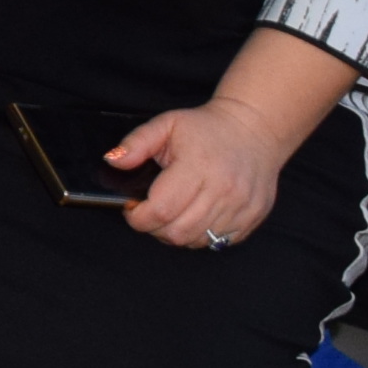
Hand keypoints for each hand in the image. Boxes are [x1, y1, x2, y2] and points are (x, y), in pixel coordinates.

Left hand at [107, 98, 290, 248]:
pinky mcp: (252, 217)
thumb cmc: (206, 128)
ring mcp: (241, 207)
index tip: (133, 207)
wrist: (254, 129)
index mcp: (198, 166)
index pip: (160, 210)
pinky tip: (195, 216)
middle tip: (151, 211)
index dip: (138, 216)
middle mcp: (223, 190)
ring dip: (177, 233)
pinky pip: (218, 242)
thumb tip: (113, 161)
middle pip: (177, 232)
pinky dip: (200, 235)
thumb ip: (136, 143)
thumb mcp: (166, 124)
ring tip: (173, 213)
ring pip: (196, 241)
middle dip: (154, 227)